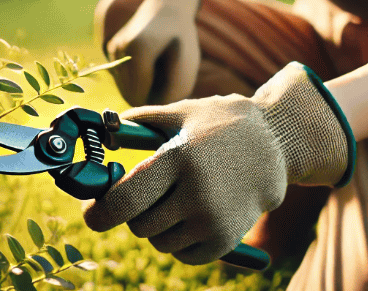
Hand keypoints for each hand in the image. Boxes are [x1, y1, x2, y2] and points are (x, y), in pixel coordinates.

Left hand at [82, 62, 354, 264]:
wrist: (275, 145)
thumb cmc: (219, 124)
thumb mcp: (180, 113)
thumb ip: (136, 123)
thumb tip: (100, 135)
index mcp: (178, 159)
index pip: (123, 200)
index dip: (99, 211)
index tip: (93, 211)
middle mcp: (196, 193)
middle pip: (138, 225)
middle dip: (132, 212)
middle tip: (141, 196)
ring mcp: (213, 220)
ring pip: (158, 242)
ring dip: (156, 226)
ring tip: (173, 200)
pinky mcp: (225, 240)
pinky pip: (183, 255)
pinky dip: (179, 240)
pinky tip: (190, 214)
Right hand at [105, 0, 200, 105]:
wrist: (167, 3)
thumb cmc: (181, 37)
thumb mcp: (187, 63)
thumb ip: (174, 92)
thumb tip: (154, 112)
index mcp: (139, 51)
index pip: (140, 99)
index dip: (157, 99)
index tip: (171, 83)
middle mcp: (120, 50)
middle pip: (130, 95)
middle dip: (149, 93)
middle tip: (166, 74)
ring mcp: (112, 49)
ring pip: (125, 88)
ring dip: (143, 85)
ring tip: (158, 65)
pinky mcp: (111, 49)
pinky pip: (122, 77)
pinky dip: (136, 76)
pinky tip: (149, 61)